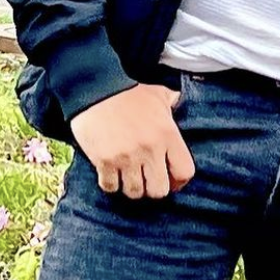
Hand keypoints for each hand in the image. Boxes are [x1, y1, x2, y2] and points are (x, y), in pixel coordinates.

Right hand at [70, 83, 194, 199]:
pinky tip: (109, 171)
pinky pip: (110, 186)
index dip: (178, 181)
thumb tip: (177, 99)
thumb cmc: (128, 90)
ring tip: (127, 175)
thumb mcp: (157, 92)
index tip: (169, 178)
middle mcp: (150, 149)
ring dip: (130, 186)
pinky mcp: (104, 161)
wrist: (95, 86)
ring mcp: (126, 157)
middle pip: (158, 190)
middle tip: (145, 179)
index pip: (184, 172)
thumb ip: (171, 100)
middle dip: (152, 187)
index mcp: (168, 134)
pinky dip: (110, 183)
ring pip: (134, 192)